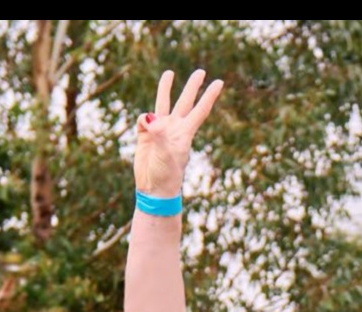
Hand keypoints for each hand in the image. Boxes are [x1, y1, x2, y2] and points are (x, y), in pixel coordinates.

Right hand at [134, 68, 223, 197]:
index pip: (200, 110)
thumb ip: (159, 135)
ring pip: (164, 103)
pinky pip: (144, 118)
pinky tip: (144, 127)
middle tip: (201, 71)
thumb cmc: (166, 176)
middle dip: (193, 86)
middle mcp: (174, 128)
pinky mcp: (146, 134)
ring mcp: (160, 130)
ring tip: (170, 73)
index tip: (219, 82)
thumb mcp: (166, 156)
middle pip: (185, 102)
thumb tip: (151, 117)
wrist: (153, 190)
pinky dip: (143, 119)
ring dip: (166, 89)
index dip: (209, 95)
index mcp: (185, 133)